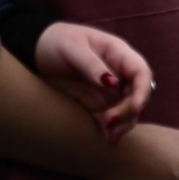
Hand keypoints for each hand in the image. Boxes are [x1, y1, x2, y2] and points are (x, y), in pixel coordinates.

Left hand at [33, 23, 153, 143]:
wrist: (35, 50)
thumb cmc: (55, 41)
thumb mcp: (72, 48)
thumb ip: (92, 66)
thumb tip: (113, 83)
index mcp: (118, 54)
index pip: (141, 73)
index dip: (143, 91)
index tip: (135, 108)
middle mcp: (119, 72)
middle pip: (137, 95)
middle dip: (129, 111)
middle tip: (109, 122)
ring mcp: (109, 88)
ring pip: (127, 109)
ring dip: (123, 123)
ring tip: (110, 136)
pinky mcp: (96, 101)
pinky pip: (109, 117)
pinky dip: (110, 128)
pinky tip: (107, 138)